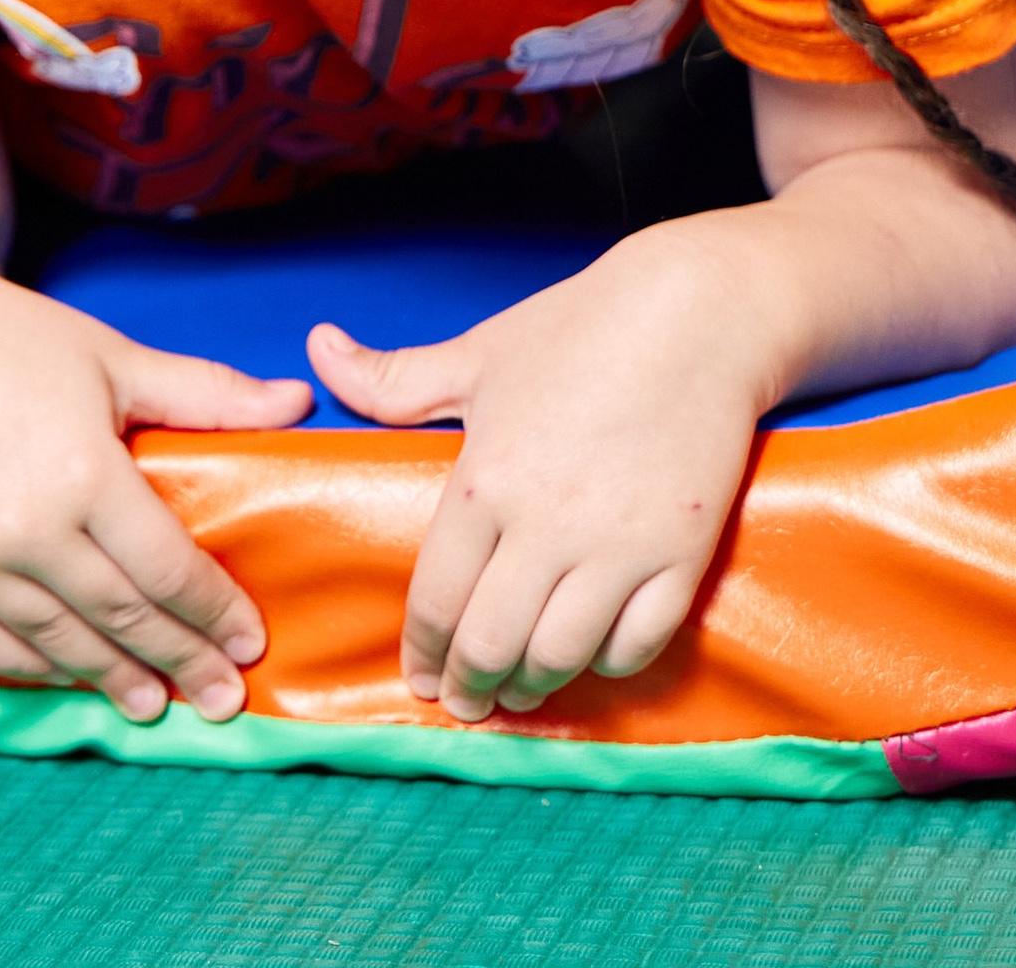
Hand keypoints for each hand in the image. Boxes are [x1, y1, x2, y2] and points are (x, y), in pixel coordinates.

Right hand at [0, 236, 311, 721]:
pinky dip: (32, 669)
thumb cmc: (11, 337)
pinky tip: (67, 678)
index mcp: (82, 470)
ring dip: (110, 679)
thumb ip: (207, 393)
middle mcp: (23, 525)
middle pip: (118, 617)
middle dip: (179, 662)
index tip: (249, 644)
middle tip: (222, 700)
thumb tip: (298, 401)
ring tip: (153, 703)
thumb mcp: (115, 358)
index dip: (213, 613)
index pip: (166, 568)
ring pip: (54, 643)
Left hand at [309, 224, 768, 721]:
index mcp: (485, 481)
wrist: (697, 313)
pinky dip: (607, 664)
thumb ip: (392, 377)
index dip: (421, 650)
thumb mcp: (477, 352)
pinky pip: (637, 643)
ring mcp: (619, 547)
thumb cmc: (580, 327)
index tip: (417, 676)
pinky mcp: (681, 555)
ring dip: (532, 686)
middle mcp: (547, 526)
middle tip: (462, 702)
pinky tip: (588, 659)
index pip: (436, 598)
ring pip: (560, 657)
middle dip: (469, 686)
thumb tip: (318, 345)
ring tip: (517, 691)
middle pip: (491, 644)